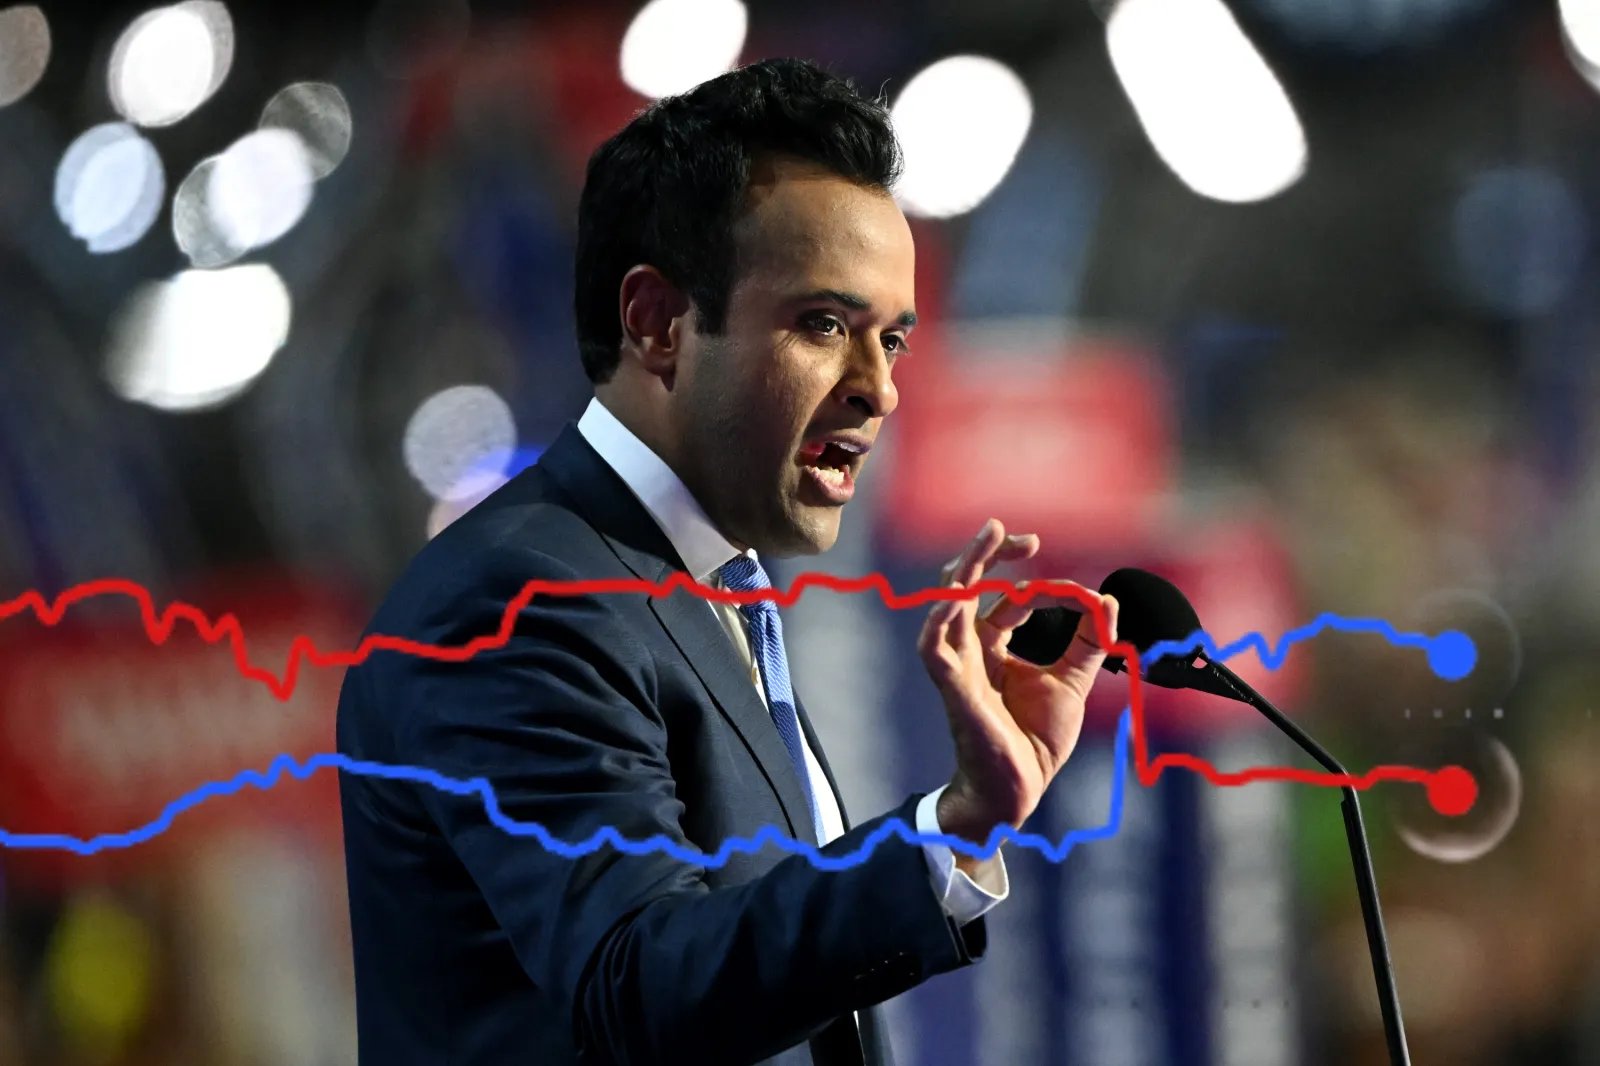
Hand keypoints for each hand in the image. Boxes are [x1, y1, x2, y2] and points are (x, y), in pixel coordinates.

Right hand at [916, 519, 1118, 862]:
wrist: (1020, 789)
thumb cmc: (1035, 740)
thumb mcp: (1072, 680)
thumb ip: (1089, 641)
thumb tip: (1106, 599)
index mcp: (992, 647)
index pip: (1008, 600)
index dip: (1039, 586)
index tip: (1074, 589)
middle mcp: (969, 650)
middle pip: (964, 587)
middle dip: (987, 554)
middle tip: (1013, 531)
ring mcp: (957, 667)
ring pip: (945, 604)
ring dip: (963, 569)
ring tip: (986, 538)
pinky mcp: (952, 689)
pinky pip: (934, 648)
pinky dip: (940, 620)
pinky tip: (955, 597)